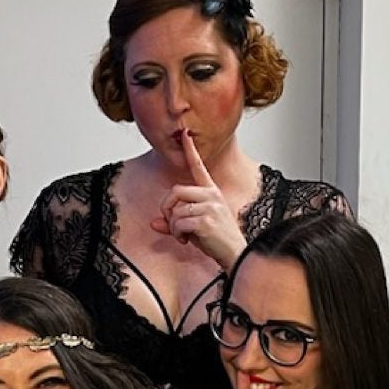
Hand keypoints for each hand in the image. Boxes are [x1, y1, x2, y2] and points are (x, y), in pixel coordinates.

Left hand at [149, 131, 242, 268]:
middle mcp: (211, 195)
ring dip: (173, 226)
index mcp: (211, 192)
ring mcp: (210, 207)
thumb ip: (173, 223)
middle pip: (175, 191)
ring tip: (184, 235)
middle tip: (173, 223)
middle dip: (167, 208)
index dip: (190, 150)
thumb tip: (153, 223)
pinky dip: (177, 234)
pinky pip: (178, 223)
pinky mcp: (206, 220)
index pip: (198, 167)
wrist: (235, 254)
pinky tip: (186, 240)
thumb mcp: (194, 227)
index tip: (185, 134)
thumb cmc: (217, 240)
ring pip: (175, 210)